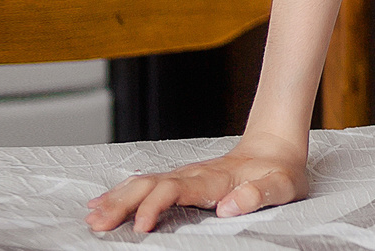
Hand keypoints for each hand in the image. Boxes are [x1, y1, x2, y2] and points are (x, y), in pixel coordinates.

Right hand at [86, 135, 305, 233]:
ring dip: (117, 199)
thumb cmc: (281, 173)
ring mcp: (185, 175)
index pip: (175, 189)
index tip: (141, 226)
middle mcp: (193, 174)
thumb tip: (228, 208)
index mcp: (214, 179)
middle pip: (150, 185)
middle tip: (99, 224)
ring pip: (143, 183)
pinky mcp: (181, 179)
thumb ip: (258, 194)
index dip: (155, 206)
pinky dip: (122, 193)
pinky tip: (102, 202)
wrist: (277, 148)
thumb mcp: (282, 187)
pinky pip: (146, 184)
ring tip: (92, 216)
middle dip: (123, 203)